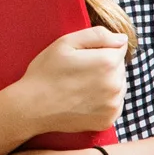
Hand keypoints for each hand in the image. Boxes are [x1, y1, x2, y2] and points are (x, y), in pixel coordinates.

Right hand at [11, 27, 126, 134]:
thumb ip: (97, 35)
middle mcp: (116, 84)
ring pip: (118, 85)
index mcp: (107, 62)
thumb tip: (122, 38)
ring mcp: (113, 104)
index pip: (119, 47)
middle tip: (78, 71)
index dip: (100, 48)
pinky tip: (84, 99)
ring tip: (80, 86)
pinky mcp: (108, 119)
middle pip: (119, 66)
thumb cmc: (45, 72)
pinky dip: (103, 100)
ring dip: (105, 83)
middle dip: (104, 65)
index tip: (82, 56)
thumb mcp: (64, 43)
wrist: (31, 107)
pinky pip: (113, 103)